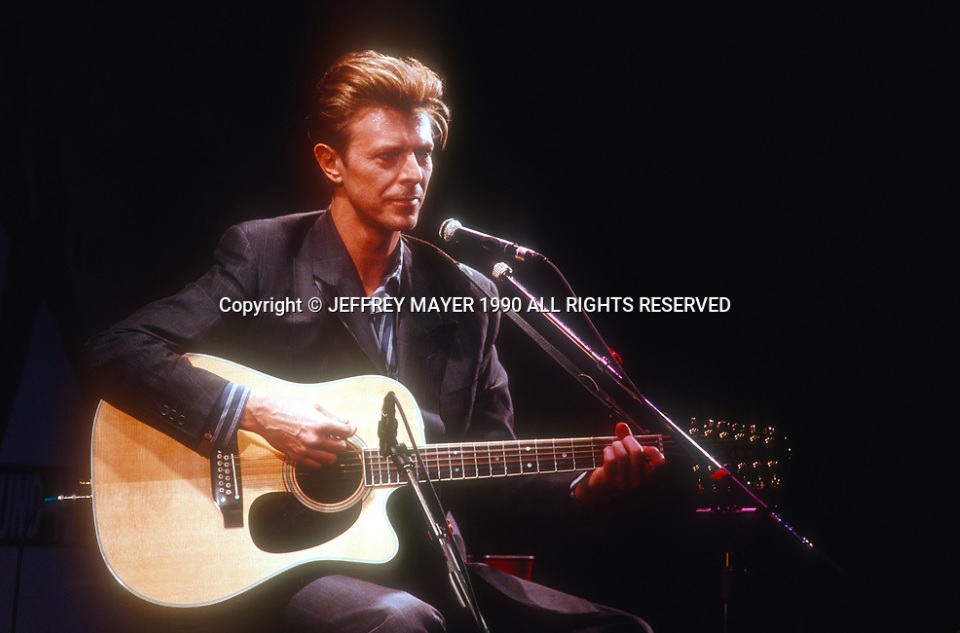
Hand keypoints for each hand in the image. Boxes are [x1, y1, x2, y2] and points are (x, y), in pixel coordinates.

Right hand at [239, 391, 356, 468]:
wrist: (266, 416)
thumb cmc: (289, 407)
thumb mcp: (313, 406)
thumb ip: (332, 416)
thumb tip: (346, 423)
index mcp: (320, 424)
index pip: (347, 432)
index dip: (351, 429)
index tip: (349, 428)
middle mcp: (314, 439)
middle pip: (341, 447)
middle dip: (342, 441)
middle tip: (337, 435)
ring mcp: (305, 450)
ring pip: (331, 459)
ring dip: (332, 452)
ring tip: (328, 444)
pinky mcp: (296, 457)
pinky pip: (316, 465)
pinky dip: (320, 459)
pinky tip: (317, 450)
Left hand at [574, 422, 664, 503]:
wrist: (599, 485)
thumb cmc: (617, 467)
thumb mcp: (626, 452)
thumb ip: (626, 438)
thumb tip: (621, 425)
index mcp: (647, 475)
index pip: (660, 463)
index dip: (652, 450)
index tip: (644, 446)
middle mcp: (638, 481)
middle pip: (637, 453)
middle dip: (628, 440)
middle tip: (623, 440)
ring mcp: (624, 482)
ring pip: (622, 455)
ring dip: (616, 445)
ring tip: (614, 446)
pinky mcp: (610, 480)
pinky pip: (611, 459)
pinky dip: (607, 451)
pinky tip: (607, 452)